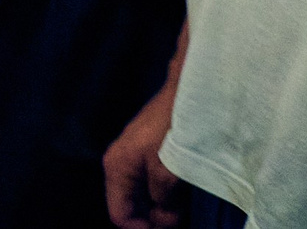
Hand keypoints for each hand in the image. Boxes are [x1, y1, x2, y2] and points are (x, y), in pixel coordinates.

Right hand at [102, 83, 183, 228]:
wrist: (188, 91)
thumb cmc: (174, 127)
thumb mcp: (167, 170)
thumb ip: (162, 201)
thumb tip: (163, 220)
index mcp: (117, 168)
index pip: (119, 215)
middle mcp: (121, 164)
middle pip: (131, 206)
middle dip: (154, 219)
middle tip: (181, 221)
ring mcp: (136, 157)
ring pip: (145, 196)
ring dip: (164, 207)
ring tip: (187, 209)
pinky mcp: (152, 153)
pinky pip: (154, 184)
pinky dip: (169, 194)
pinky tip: (186, 193)